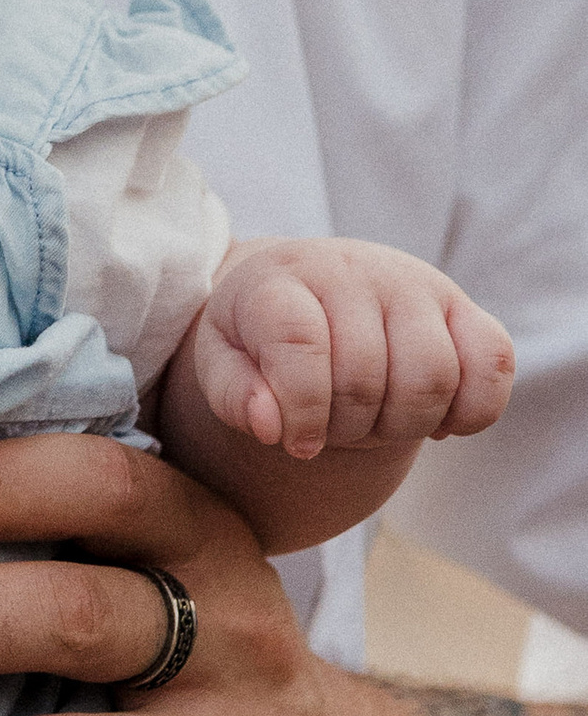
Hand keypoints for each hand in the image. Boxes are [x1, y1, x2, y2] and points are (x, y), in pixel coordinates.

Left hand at [189, 238, 513, 458]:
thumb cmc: (257, 337)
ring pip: (433, 377)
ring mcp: (414, 284)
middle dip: (347, 428)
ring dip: (402, 426)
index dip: (301, 410)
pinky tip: (433, 420)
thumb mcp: (220, 361)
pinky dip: (471, 411)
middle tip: (332, 427)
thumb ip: (233, 395)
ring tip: (373, 421)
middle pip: (368, 379)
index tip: (296, 444)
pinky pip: (494, 364)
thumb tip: (273, 426)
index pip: (300, 344)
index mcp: (281, 280)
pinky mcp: (462, 307)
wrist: (305, 290)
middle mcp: (352, 271)